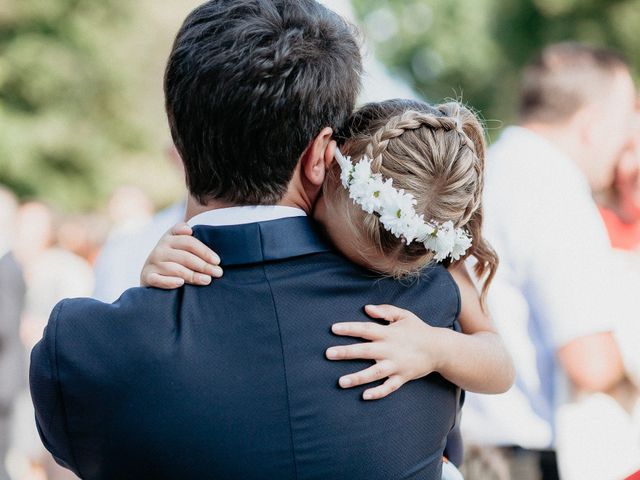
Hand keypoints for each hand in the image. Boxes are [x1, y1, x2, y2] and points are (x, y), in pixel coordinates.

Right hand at [141, 223, 222, 288]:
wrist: (151, 276)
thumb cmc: (173, 260)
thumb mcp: (180, 246)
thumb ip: (188, 239)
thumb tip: (189, 229)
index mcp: (169, 237)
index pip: (189, 242)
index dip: (204, 251)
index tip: (217, 260)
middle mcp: (160, 248)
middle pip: (185, 256)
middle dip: (204, 265)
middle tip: (218, 273)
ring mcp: (152, 262)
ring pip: (175, 269)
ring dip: (192, 275)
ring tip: (207, 280)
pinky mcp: (146, 276)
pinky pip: (158, 279)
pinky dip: (169, 282)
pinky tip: (181, 283)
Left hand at [325, 304, 442, 399]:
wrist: (440, 349)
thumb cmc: (418, 330)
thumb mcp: (404, 315)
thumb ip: (385, 311)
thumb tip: (366, 308)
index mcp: (389, 333)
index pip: (366, 329)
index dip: (350, 328)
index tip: (333, 329)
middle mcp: (390, 350)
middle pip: (365, 351)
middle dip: (346, 352)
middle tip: (328, 354)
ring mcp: (396, 365)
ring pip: (374, 373)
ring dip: (357, 377)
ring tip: (340, 382)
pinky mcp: (402, 378)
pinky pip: (389, 387)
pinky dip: (378, 392)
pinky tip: (364, 395)